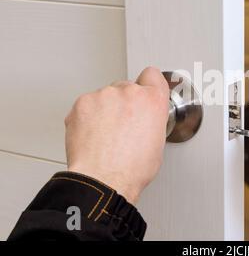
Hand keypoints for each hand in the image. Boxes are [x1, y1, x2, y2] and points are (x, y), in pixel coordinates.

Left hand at [65, 67, 169, 204]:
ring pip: (105, 96)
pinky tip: (93, 135)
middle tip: (122, 126)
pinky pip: (87, 104)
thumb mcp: (158, 143)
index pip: (152, 75)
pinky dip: (88, 117)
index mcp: (153, 101)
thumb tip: (144, 120)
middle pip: (126, 87)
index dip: (148, 85)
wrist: (104, 179)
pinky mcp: (83, 103)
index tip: (144, 92)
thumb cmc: (131, 168)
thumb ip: (152, 120)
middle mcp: (130, 92)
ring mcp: (104, 95)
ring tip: (106, 135)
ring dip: (105, 110)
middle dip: (124, 103)